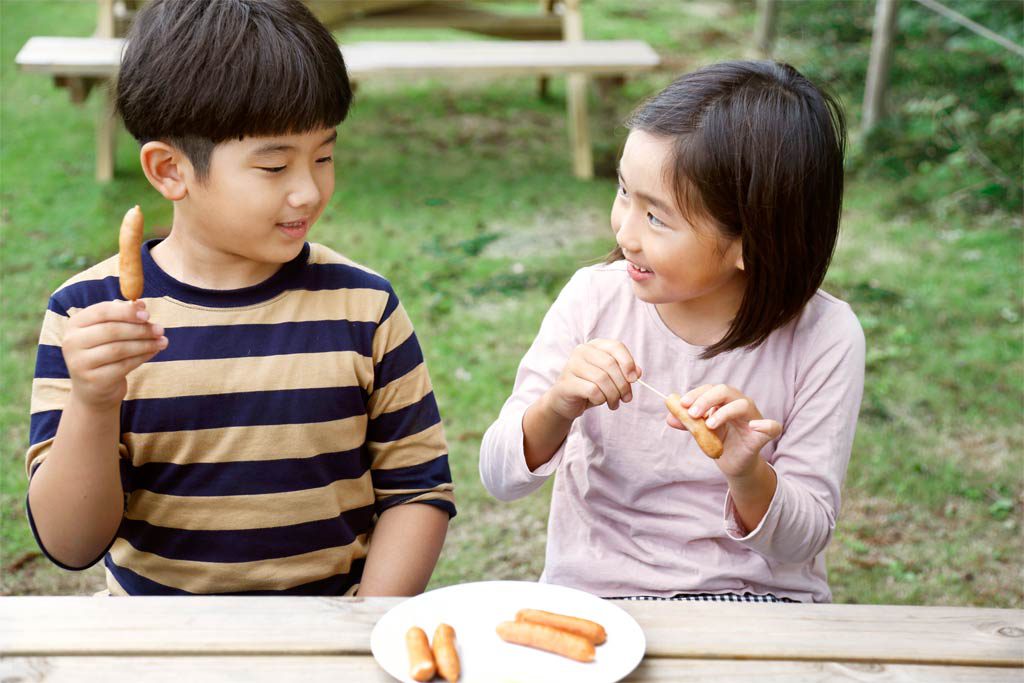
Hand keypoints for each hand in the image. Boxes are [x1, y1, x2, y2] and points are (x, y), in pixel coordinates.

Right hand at [62, 300, 166, 408]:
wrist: (94, 388)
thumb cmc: (104, 352)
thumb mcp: (109, 332)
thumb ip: (122, 317)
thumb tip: (140, 304)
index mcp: (75, 324)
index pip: (102, 311)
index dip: (127, 311)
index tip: (148, 314)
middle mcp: (72, 342)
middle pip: (112, 330)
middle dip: (140, 329)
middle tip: (161, 329)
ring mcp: (80, 362)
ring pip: (119, 349)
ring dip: (145, 344)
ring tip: (163, 341)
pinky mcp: (94, 379)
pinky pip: (124, 365)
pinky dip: (142, 357)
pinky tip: (154, 351)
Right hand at [542, 339, 640, 421]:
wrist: (564, 401)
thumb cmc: (589, 387)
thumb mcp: (610, 378)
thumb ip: (624, 373)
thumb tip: (638, 373)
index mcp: (594, 346)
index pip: (616, 346)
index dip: (628, 363)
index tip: (634, 379)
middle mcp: (581, 351)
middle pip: (610, 364)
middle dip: (622, 384)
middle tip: (626, 398)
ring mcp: (571, 365)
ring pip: (602, 379)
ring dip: (613, 395)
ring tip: (613, 403)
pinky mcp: (567, 383)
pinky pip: (592, 390)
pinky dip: (600, 399)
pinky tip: (598, 401)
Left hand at [667, 384, 781, 477]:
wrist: (734, 464)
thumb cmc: (719, 443)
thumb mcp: (700, 433)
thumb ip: (687, 424)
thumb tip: (670, 418)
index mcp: (724, 401)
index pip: (710, 389)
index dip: (696, 394)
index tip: (682, 404)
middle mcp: (740, 404)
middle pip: (725, 391)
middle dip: (706, 400)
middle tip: (692, 413)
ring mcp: (754, 418)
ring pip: (743, 404)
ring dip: (724, 412)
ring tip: (709, 425)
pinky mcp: (764, 435)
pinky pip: (772, 426)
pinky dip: (766, 424)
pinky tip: (754, 426)